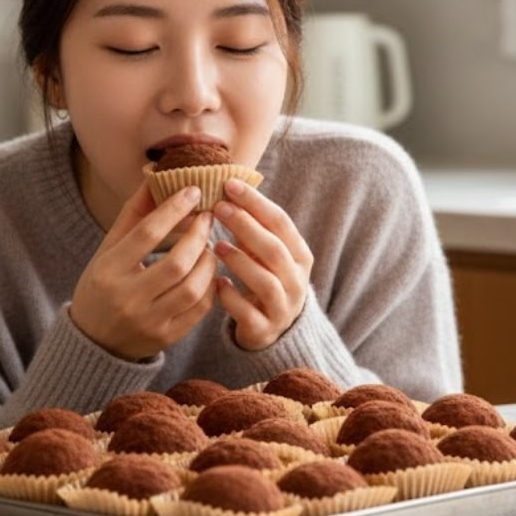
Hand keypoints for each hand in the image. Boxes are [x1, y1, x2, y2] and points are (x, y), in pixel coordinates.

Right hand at [69, 183, 217, 360]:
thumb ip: (133, 215)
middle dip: (198, 236)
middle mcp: (127, 298)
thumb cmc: (102, 286)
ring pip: (192, 288)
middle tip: (208, 218)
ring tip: (208, 247)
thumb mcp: (108, 249)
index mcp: (108, 270)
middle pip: (176, 263)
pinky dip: (210, 287)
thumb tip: (154, 176)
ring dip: (208, 262)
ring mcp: (148, 321)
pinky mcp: (166, 337)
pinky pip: (199, 310)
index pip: (147, 233)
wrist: (93, 341)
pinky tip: (209, 273)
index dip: (174, 209)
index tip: (193, 191)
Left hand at [212, 178, 313, 350]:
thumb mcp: (264, 253)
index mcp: (300, 255)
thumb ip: (253, 228)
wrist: (272, 330)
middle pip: (274, 249)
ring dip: (240, 261)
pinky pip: (248, 313)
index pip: (281, 222)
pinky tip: (217, 282)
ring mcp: (283, 307)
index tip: (229, 184)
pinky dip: (231, 297)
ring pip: (265, 282)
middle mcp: (297, 281)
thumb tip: (227, 191)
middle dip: (246, 225)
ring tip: (216, 245)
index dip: (256, 202)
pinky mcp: (265, 330)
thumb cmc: (264, 279)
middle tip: (218, 208)